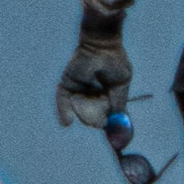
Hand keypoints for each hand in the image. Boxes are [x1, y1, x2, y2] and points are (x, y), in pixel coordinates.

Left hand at [56, 9, 131, 127]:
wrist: (100, 42)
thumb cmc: (113, 60)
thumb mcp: (121, 84)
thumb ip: (119, 103)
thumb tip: (118, 125)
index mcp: (107, 94)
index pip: (106, 114)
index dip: (109, 126)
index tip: (114, 140)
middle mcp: (92, 93)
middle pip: (92, 115)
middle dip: (94, 118)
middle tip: (98, 121)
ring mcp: (78, 89)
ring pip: (79, 109)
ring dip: (84, 110)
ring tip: (89, 97)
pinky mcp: (66, 83)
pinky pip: (63, 100)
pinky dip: (64, 111)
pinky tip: (66, 123)